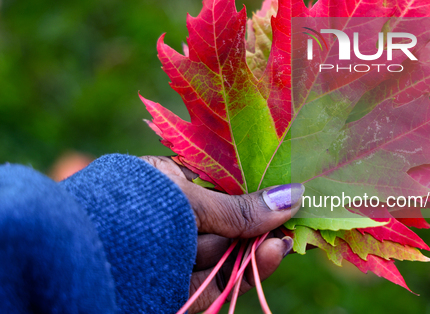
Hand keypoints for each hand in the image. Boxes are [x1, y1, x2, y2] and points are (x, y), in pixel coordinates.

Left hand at [140, 156, 303, 312]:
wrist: (84, 262)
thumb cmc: (134, 210)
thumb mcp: (188, 200)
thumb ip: (239, 208)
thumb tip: (292, 196)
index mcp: (168, 186)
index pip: (223, 187)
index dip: (255, 190)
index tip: (287, 190)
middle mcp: (176, 221)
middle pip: (231, 221)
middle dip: (261, 220)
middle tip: (297, 212)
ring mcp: (180, 257)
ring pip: (233, 250)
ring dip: (260, 244)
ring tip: (282, 236)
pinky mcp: (185, 291)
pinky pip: (227, 278)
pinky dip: (252, 268)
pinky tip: (273, 251)